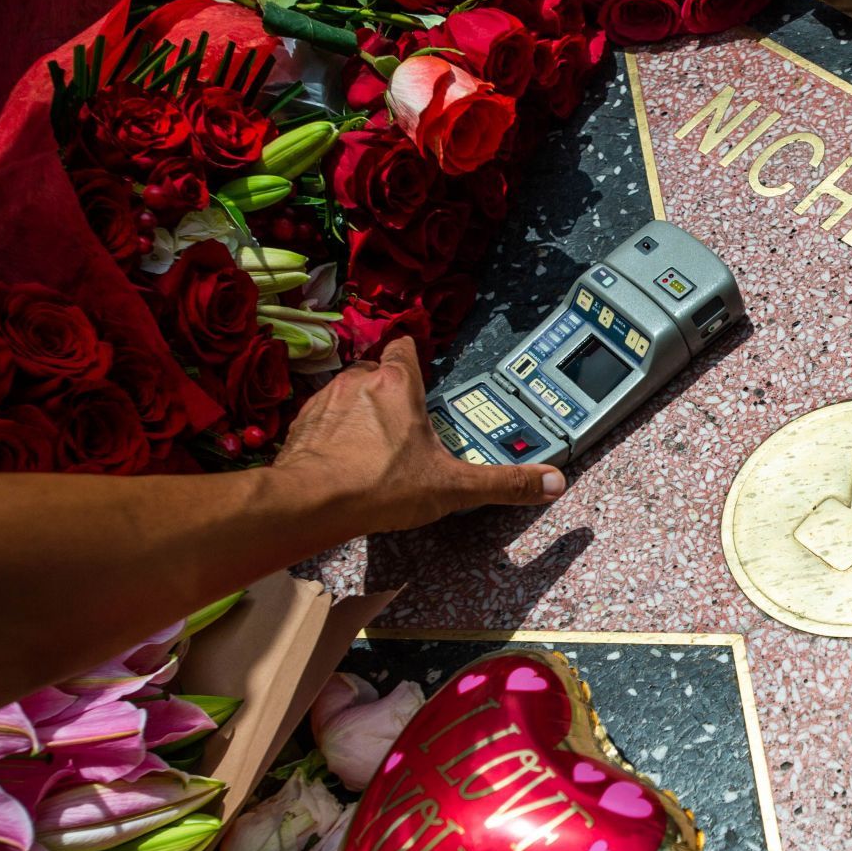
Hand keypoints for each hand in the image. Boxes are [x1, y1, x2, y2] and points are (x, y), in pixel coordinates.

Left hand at [273, 337, 565, 531]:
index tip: (422, 373)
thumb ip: (503, 483)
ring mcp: (325, 401)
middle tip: (407, 426)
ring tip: (374, 448)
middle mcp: (359, 382)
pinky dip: (332, 435)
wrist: (311, 502)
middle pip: (377, 372)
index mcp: (398, 385)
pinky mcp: (301, 425)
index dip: (414, 358)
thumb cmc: (379, 486)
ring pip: (348, 394)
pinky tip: (343, 462)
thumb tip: (550, 482)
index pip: (406, 348)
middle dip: (391, 394)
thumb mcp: (453, 487)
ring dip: (360, 413)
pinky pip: (321, 420)